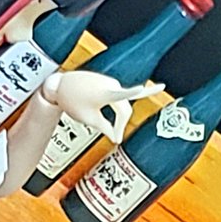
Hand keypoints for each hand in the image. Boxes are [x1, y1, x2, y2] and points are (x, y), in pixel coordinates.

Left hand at [41, 70, 163, 142]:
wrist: (59, 85)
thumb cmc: (71, 100)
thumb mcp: (87, 118)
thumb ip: (103, 127)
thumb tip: (114, 134)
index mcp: (105, 93)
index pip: (126, 95)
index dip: (142, 92)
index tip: (161, 87)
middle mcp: (110, 84)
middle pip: (125, 108)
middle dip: (122, 124)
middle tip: (116, 140)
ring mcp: (109, 81)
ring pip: (121, 103)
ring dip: (118, 117)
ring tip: (112, 131)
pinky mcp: (106, 81)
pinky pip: (115, 97)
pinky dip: (113, 108)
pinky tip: (106, 112)